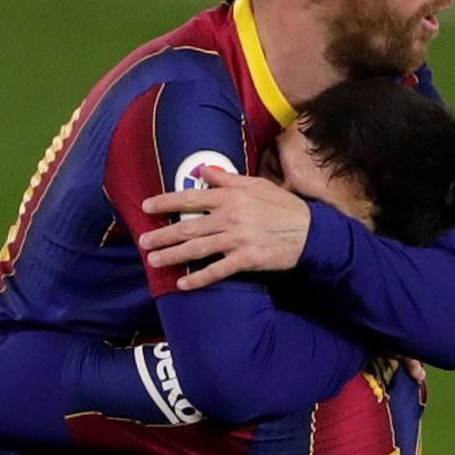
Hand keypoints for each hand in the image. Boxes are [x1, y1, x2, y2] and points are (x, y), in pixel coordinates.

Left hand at [135, 166, 311, 286]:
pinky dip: (199, 278)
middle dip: (163, 235)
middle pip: (188, 227)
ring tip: (154, 260)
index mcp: (232, 198)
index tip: (146, 206)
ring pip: (197, 249)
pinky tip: (182, 284)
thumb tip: (204, 171)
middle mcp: (230, 218)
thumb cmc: (284, 207)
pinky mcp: (246, 260)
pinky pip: (217, 271)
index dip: (166, 202)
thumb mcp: (258, 185)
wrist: (311, 232)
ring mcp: (237, 240)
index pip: (191, 198)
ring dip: (173, 256)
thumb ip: (228, 180)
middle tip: (143, 242)